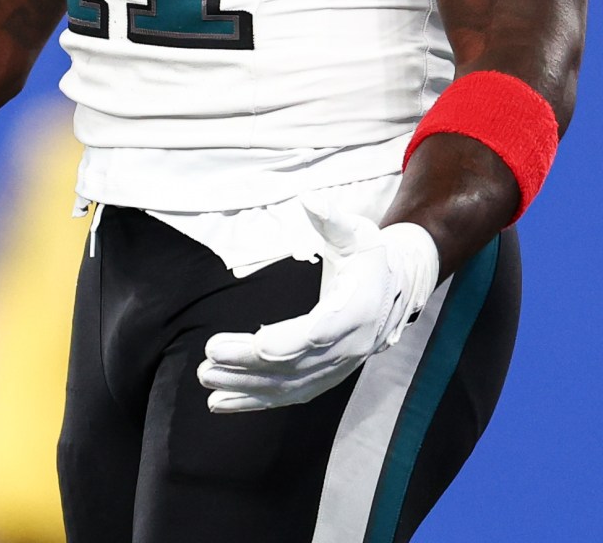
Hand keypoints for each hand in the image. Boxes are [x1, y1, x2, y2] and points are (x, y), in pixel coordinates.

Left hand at [196, 212, 437, 412]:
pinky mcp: (324, 377)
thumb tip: (310, 200)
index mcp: (359, 310)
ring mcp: (337, 368)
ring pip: (288, 386)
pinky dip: (254, 401)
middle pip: (296, 364)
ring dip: (245, 386)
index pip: (323, 333)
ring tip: (206, 376)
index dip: (291, 341)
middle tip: (210, 355)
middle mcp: (350, 347)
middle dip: (250, 363)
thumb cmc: (370, 256)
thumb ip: (333, 219)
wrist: (396, 290)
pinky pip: (288, 395)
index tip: (258, 342)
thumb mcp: (358, 232)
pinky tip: (221, 402)